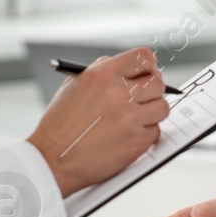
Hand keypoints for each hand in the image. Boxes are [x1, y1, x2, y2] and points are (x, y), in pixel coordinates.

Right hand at [27, 47, 170, 197]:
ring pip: (162, 107)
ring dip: (153, 111)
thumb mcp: (74, 85)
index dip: (149, 64)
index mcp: (103, 75)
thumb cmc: (60, 124)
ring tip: (138, 115)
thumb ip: (101, 71)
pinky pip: (155, 131)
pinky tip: (129, 134)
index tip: (148, 70)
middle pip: (158, 83)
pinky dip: (146, 132)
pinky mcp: (136, 142)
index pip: (143, 57)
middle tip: (146, 94)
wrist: (53, 159)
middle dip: (153, 88)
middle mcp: (119, 94)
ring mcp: (130, 119)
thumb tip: (124, 66)